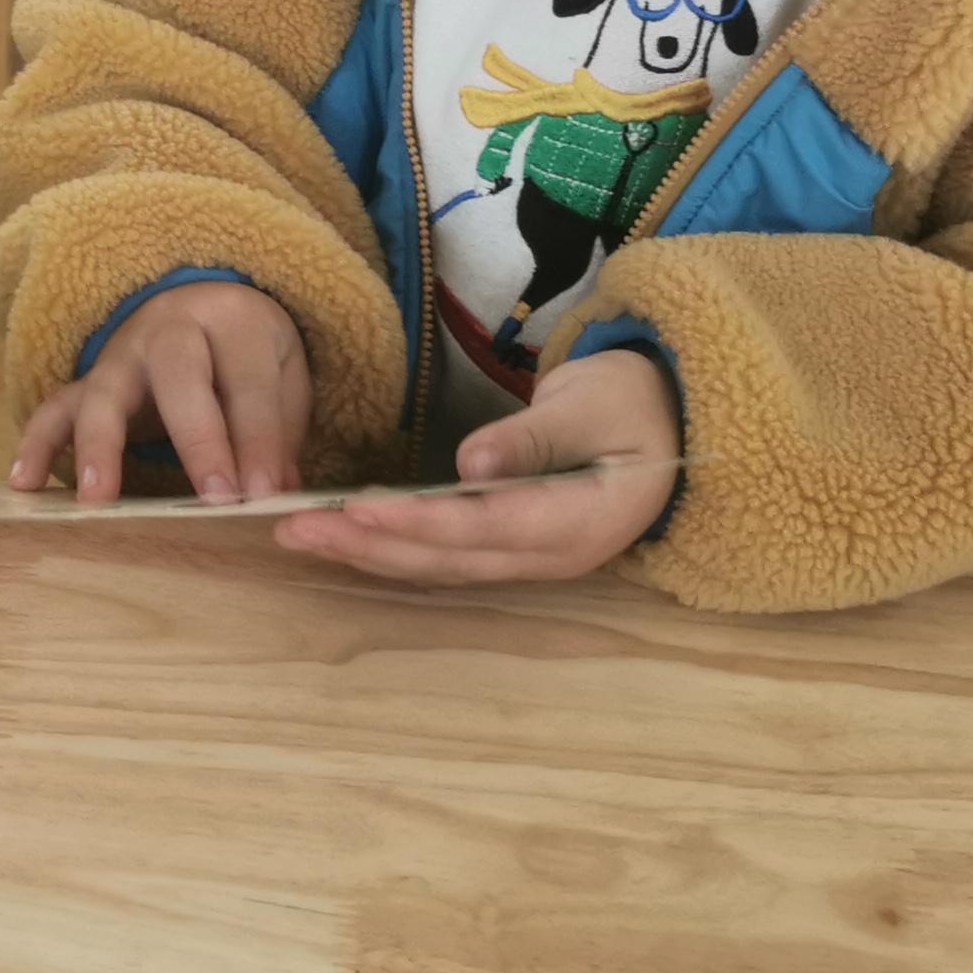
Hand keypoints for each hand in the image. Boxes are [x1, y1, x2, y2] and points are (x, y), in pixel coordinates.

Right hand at [10, 279, 309, 504]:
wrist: (201, 305)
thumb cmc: (247, 353)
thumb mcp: (281, 375)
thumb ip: (280, 430)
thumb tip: (274, 490)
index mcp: (231, 320)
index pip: (246, 381)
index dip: (258, 439)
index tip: (262, 494)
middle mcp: (170, 328)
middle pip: (178, 375)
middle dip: (199, 440)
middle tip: (214, 500)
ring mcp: (121, 354)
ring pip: (105, 392)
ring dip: (100, 446)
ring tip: (96, 500)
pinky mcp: (90, 380)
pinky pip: (55, 406)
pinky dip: (36, 442)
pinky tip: (24, 483)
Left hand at [275, 346, 677, 585]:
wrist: (674, 426)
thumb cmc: (636, 406)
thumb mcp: (595, 406)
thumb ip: (535, 437)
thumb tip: (471, 463)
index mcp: (579, 522)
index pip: (485, 526)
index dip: (419, 521)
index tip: (355, 509)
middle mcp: (550, 556)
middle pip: (449, 558)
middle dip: (370, 545)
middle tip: (298, 527)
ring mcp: (532, 560)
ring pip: (441, 566)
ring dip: (370, 553)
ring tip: (301, 536)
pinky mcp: (514, 550)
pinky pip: (447, 558)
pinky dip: (393, 550)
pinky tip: (346, 538)